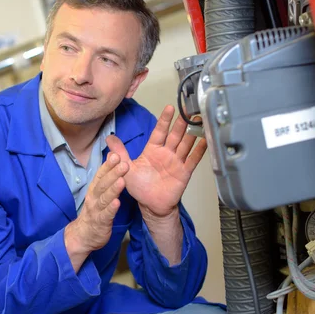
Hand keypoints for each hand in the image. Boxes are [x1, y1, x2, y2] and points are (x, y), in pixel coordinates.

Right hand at [64, 152, 127, 270]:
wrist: (83, 235)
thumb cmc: (95, 211)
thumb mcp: (99, 192)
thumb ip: (106, 176)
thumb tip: (112, 156)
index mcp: (94, 189)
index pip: (101, 174)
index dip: (108, 165)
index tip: (116, 154)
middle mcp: (93, 197)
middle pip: (103, 184)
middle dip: (113, 173)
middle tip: (124, 163)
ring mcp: (96, 210)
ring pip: (104, 198)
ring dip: (113, 189)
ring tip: (122, 181)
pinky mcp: (100, 223)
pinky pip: (106, 215)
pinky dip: (111, 209)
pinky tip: (117, 203)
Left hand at [106, 105, 206, 219]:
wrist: (151, 205)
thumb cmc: (139, 188)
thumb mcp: (126, 168)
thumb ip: (120, 153)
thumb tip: (109, 139)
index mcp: (152, 150)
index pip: (159, 131)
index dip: (165, 120)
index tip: (170, 108)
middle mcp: (166, 153)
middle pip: (175, 134)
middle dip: (182, 122)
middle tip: (188, 109)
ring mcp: (176, 161)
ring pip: (185, 143)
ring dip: (192, 132)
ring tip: (199, 120)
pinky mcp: (184, 172)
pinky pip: (193, 159)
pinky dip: (199, 150)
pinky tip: (205, 140)